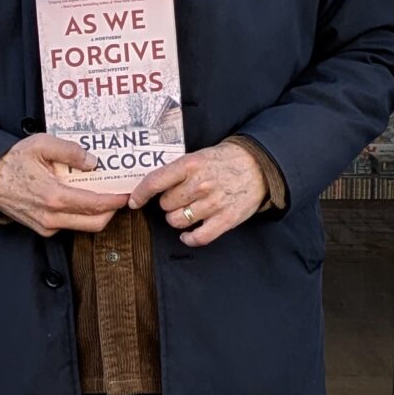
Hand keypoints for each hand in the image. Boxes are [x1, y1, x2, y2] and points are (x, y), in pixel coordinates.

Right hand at [0, 133, 125, 235]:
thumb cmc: (12, 161)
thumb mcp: (41, 145)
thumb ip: (70, 151)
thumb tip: (93, 162)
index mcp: (54, 197)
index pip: (95, 204)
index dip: (116, 200)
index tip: (127, 194)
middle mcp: (52, 217)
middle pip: (95, 223)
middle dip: (112, 210)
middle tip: (119, 195)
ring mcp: (47, 226)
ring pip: (84, 226)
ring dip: (97, 213)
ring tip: (103, 195)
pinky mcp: (43, 229)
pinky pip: (70, 225)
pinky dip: (81, 215)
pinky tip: (82, 199)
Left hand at [129, 140, 267, 248]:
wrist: (258, 166)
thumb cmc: (224, 161)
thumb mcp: (198, 156)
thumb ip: (177, 171)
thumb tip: (150, 186)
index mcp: (190, 165)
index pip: (155, 181)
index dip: (140, 194)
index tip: (134, 201)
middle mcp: (200, 184)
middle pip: (166, 205)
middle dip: (168, 204)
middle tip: (180, 198)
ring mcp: (213, 203)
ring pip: (178, 221)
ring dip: (178, 219)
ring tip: (187, 211)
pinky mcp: (226, 219)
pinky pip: (198, 237)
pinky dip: (189, 238)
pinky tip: (188, 234)